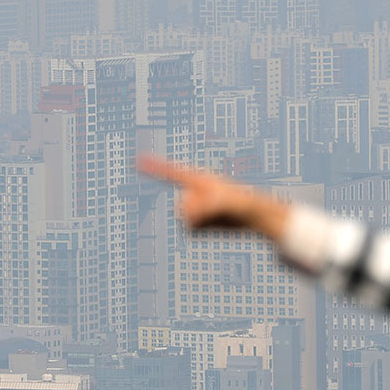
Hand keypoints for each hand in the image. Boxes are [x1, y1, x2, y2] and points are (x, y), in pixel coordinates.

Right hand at [136, 154, 289, 238]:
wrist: (253, 215)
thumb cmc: (242, 202)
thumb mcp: (225, 203)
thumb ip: (206, 208)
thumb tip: (190, 217)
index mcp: (197, 178)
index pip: (170, 171)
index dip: (153, 165)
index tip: (136, 159)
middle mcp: (193, 191)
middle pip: (180, 205)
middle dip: (196, 211)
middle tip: (217, 210)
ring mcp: (194, 206)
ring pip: (184, 220)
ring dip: (200, 222)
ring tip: (220, 217)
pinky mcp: (197, 222)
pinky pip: (190, 230)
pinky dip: (202, 230)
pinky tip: (216, 225)